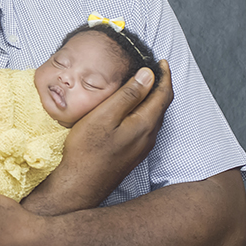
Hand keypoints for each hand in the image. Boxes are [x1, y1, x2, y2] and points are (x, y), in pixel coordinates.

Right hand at [56, 62, 171, 199]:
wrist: (81, 183)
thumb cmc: (87, 149)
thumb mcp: (104, 115)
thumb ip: (127, 95)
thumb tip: (148, 75)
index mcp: (144, 123)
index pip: (163, 94)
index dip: (164, 75)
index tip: (160, 62)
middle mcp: (149, 136)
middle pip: (161, 105)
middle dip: (160, 85)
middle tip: (152, 70)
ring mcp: (142, 147)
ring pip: (154, 117)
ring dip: (152, 99)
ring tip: (143, 85)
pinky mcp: (133, 154)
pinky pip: (146, 127)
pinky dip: (145, 111)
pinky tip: (132, 110)